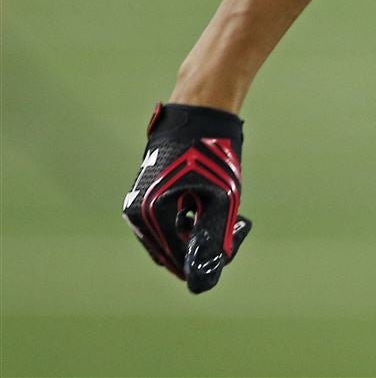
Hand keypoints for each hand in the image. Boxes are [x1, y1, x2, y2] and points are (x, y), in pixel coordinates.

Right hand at [121, 102, 251, 292]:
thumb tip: (208, 275)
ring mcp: (140, 201)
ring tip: (227, 217)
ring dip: (197, 233)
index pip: (175, 259)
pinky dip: (190, 220)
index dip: (204, 262)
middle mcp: (137, 212)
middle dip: (201, 247)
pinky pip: (168, 219)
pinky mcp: (149, 192)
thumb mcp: (221, 197)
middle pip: (171, 250)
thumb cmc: (211, 150)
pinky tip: (211, 205)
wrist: (201, 106)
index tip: (228, 252)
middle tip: (232, 233)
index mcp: (148, 215)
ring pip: (170, 235)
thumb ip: (213, 238)